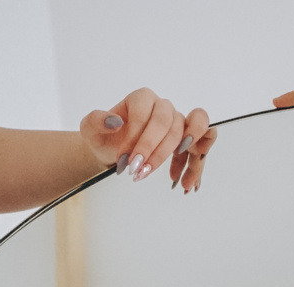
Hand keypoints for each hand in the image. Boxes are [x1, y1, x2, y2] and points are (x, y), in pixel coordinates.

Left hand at [81, 89, 211, 188]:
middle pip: (168, 123)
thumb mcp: (90, 129)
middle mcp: (162, 106)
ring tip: (165, 179)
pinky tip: (182, 181)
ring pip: (185, 133)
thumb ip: (96, 121)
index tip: (124, 160)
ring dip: (175, 159)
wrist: (112, 150)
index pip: (145, 114)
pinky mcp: (186, 138)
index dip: (136, 138)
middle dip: (154, 150)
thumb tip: (115, 121)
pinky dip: (195, 161)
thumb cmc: (104, 137)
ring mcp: (177, 121)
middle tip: (138, 172)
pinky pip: (203, 142)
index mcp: (141, 98)